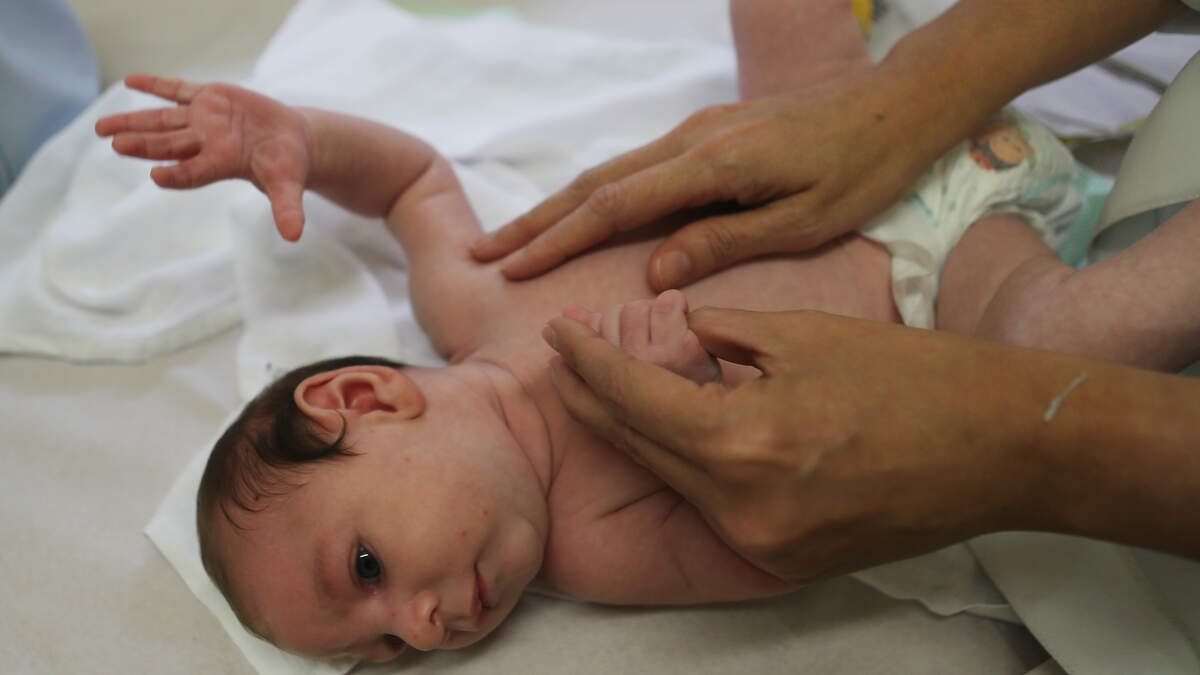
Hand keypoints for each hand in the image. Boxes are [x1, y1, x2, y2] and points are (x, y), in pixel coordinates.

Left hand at [96, 74, 310, 240]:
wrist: (289, 139)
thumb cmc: (286, 165)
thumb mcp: (287, 184)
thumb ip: (286, 208)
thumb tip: (295, 237)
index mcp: (220, 163)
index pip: (192, 172)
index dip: (176, 175)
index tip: (157, 175)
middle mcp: (205, 142)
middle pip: (167, 145)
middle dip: (143, 144)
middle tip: (116, 145)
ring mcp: (203, 119)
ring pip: (162, 120)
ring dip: (133, 122)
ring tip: (102, 128)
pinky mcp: (208, 97)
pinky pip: (177, 90)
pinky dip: (155, 85)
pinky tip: (129, 81)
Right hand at [473, 79, 933, 289]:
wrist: (896, 103)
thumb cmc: (862, 170)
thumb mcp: (804, 220)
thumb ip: (726, 242)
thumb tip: (654, 273)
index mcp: (713, 165)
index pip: (614, 208)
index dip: (557, 241)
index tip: (511, 270)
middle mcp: (693, 140)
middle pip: (596, 184)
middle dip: (536, 221)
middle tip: (483, 255)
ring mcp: (698, 130)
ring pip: (611, 172)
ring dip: (560, 208)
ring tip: (518, 240)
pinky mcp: (709, 132)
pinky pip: (637, 167)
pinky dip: (596, 196)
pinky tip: (582, 218)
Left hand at [542, 308, 1053, 581]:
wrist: (1004, 447)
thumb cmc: (912, 376)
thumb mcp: (804, 333)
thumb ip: (723, 337)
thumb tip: (678, 339)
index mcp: (742, 442)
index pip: (633, 399)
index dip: (587, 362)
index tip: (556, 334)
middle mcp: (742, 507)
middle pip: (641, 448)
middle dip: (595, 401)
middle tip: (563, 362)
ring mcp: (765, 544)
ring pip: (675, 480)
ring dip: (638, 435)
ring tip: (604, 392)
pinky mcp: (788, 561)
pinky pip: (716, 507)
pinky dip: (691, 467)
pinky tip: (675, 433)